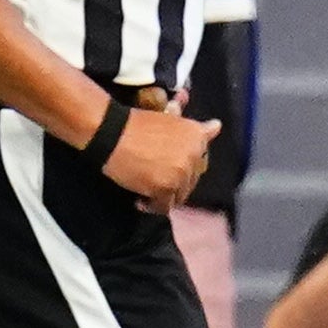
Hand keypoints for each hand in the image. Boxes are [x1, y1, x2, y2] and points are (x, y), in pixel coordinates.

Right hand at [104, 106, 218, 213]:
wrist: (110, 132)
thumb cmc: (135, 124)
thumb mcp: (170, 120)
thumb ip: (195, 128)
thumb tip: (217, 126)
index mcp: (197, 137)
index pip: (201, 161)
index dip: (184, 166)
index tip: (169, 165)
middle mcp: (194, 155)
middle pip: (191, 180)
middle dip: (175, 181)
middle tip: (154, 177)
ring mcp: (181, 173)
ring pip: (180, 195)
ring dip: (164, 195)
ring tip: (146, 188)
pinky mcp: (166, 187)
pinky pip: (164, 207)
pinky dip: (152, 206)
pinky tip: (140, 200)